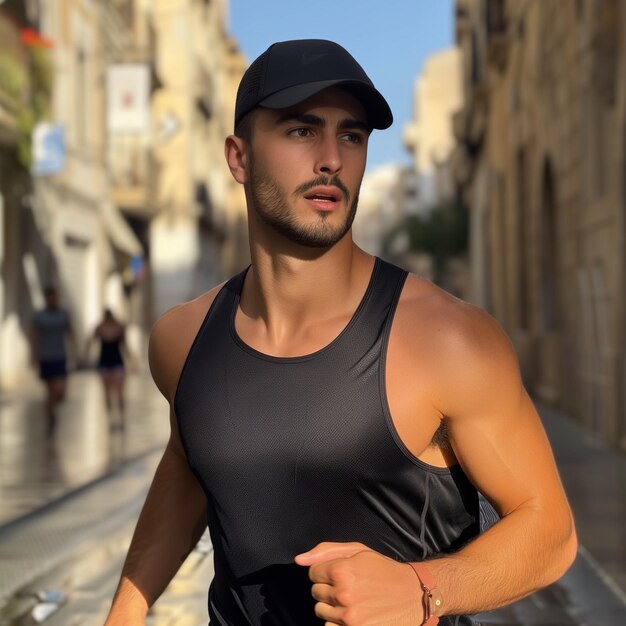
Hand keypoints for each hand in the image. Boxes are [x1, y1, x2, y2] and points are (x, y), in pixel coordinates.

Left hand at [295, 542, 422, 625]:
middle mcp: (342, 595)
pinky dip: (338, 622)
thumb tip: (299, 560)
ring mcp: (348, 617)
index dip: (325, 571)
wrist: (412, 594)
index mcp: (341, 571)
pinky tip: (355, 613)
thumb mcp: (357, 550)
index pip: (312, 573)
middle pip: (315, 593)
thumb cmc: (383, 570)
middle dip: (328, 589)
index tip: (340, 573)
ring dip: (332, 607)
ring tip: (352, 600)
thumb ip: (325, 552)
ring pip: (321, 612)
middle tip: (349, 586)